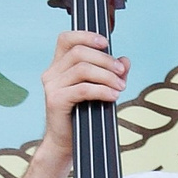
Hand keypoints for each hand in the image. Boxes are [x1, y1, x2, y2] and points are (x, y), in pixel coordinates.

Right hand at [39, 30, 127, 156]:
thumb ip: (112, 73)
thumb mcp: (101, 88)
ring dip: (106, 75)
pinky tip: (113, 96)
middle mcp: (52, 72)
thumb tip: (126, 60)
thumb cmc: (83, 114)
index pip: (66, 39)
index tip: (106, 42)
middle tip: (121, 71)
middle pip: (79, 52)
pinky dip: (102, 90)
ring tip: (120, 86)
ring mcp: (52, 86)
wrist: (66, 142)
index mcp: (59, 65)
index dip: (86, 35)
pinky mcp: (56, 100)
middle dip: (105, 59)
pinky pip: (82, 88)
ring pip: (82, 68)